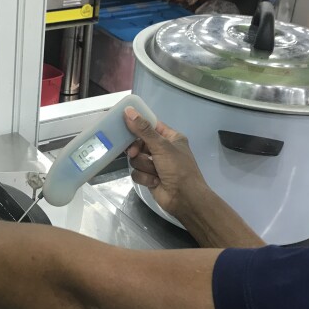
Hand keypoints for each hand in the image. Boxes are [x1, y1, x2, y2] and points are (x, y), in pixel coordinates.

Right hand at [124, 107, 209, 221]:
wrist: (184, 198)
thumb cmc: (178, 168)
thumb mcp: (161, 146)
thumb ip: (143, 130)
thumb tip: (128, 111)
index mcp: (170, 137)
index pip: (150, 126)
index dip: (138, 124)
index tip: (124, 122)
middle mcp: (162, 149)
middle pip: (139, 142)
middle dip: (138, 150)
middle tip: (134, 153)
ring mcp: (155, 164)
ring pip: (136, 158)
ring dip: (144, 166)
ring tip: (154, 172)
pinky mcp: (149, 177)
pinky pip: (136, 172)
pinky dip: (145, 177)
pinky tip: (154, 182)